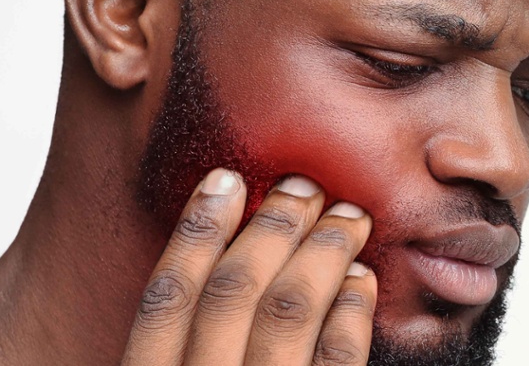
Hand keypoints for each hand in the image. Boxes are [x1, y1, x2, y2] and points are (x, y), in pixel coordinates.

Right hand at [121, 168, 376, 364]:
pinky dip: (351, 309)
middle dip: (272, 227)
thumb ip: (182, 348)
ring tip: (348, 217)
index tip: (225, 180)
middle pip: (232, 293)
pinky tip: (362, 278)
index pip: (166, 299)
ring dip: (322, 251)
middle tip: (303, 186)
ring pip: (289, 311)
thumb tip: (213, 263)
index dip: (195, 232)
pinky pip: (338, 358)